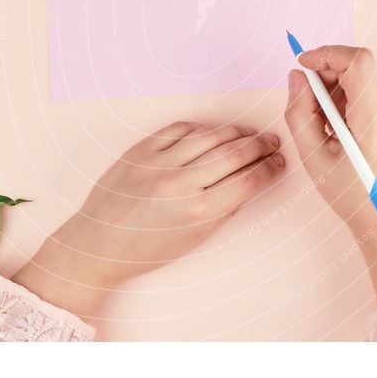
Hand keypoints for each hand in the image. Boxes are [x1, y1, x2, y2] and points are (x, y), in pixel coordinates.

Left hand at [12, 122, 285, 318]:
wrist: (97, 243)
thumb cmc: (145, 249)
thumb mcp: (193, 240)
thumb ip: (223, 209)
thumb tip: (250, 182)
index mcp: (198, 212)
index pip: (248, 181)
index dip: (270, 168)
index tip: (279, 163)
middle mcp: (180, 183)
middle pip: (235, 153)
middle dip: (260, 146)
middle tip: (272, 142)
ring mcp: (159, 162)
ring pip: (210, 136)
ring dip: (236, 132)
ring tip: (249, 133)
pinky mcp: (141, 149)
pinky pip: (180, 128)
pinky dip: (201, 128)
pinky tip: (213, 131)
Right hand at [284, 45, 376, 303]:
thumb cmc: (352, 197)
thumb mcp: (313, 158)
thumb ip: (299, 113)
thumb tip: (297, 79)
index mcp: (375, 119)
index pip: (358, 62)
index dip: (327, 54)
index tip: (303, 65)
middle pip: (357, 69)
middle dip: (326, 76)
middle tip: (306, 104)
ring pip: (361, 81)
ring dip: (335, 92)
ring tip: (322, 126)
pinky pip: (368, 95)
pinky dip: (347, 102)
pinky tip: (337, 131)